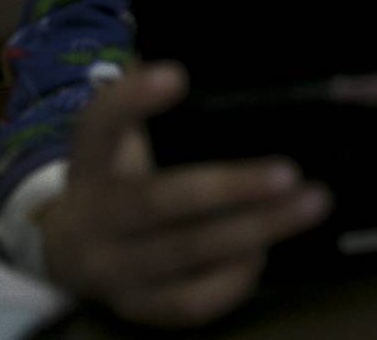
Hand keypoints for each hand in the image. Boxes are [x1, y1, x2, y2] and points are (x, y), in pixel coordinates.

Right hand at [41, 63, 331, 328]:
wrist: (68, 250)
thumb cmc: (121, 177)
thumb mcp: (126, 143)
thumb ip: (166, 113)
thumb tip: (240, 69)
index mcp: (90, 162)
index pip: (99, 125)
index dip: (133, 100)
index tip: (178, 74)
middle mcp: (94, 216)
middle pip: (158, 202)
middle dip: (229, 188)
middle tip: (289, 172)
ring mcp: (112, 269)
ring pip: (185, 252)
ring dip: (253, 230)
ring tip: (308, 205)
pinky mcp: (136, 307)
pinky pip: (190, 301)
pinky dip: (234, 277)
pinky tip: (264, 251)